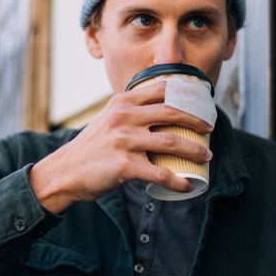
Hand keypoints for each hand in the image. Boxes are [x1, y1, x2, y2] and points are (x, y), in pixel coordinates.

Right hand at [29, 81, 212, 212]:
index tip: (202, 104)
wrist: (65, 171)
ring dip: (195, 150)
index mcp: (123, 102)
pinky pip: (160, 173)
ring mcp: (124, 140)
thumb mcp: (109, 118)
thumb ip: (131, 111)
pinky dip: (178, 181)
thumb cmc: (92, 147)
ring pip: (172, 142)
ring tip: (207, 156)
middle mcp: (124, 116)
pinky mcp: (124, 165)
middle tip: (210, 129)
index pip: (162, 90)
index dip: (187, 96)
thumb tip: (162, 110)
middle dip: (197, 120)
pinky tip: (187, 185)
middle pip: (172, 113)